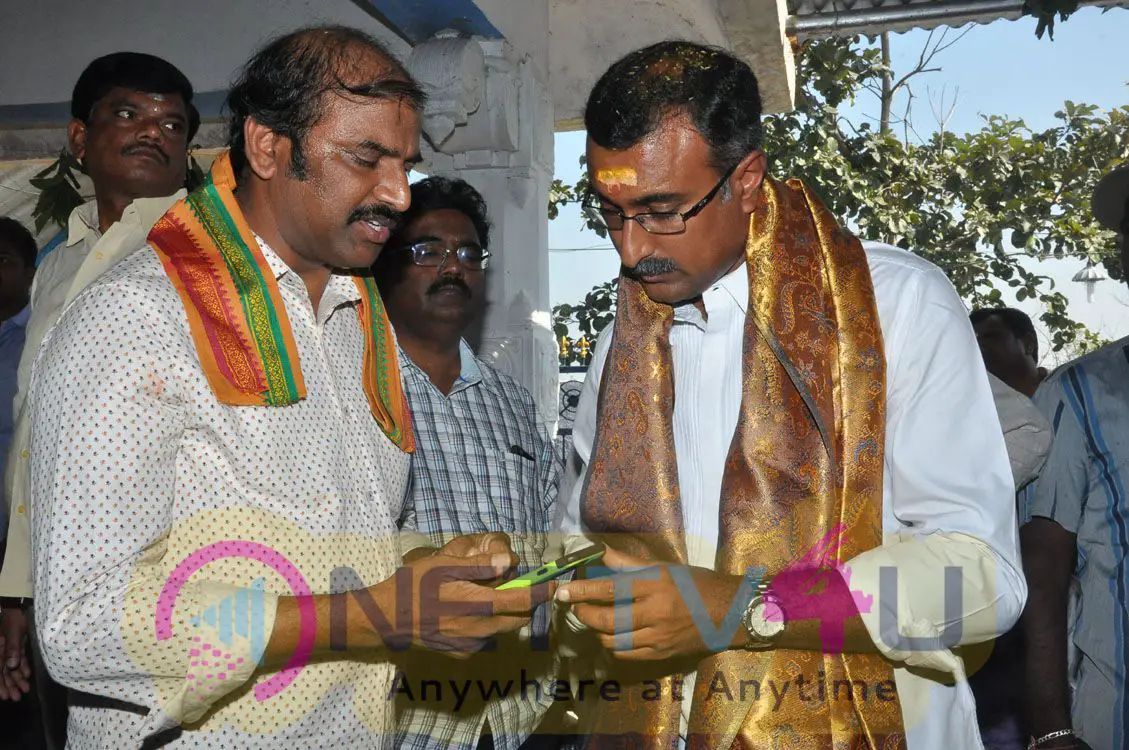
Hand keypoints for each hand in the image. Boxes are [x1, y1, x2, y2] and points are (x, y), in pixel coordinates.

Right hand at [0, 607, 30, 699]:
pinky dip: (23, 667)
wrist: (17, 606)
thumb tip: (11, 666)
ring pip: (12, 668)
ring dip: (18, 679)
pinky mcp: (17, 645)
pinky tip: (27, 675)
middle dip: (10, 685)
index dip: (1, 685)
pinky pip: (19, 659)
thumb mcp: (13, 634)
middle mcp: (1, 653)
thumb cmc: (14, 618)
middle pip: (4, 672)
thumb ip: (12, 650)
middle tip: (17, 698)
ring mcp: (9, 649)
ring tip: (25, 690)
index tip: (4, 696)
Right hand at [382, 536, 553, 657]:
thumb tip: (508, 561)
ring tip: (485, 596)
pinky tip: (467, 612)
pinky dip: (487, 624)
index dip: (543, 591)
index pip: (524, 600)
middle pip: (519, 618)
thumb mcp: (444, 566)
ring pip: (503, 628)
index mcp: (479, 604)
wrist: (387, 619)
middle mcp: (480, 629)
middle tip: (515, 585)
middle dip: (525, 602)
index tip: (554, 583)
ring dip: (505, 613)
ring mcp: (471, 644)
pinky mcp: (462, 652)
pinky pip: (485, 637)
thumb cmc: (414, 586)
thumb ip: (479, 565)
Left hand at [555, 548, 748, 660]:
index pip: (610, 589)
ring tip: (592, 618)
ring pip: (613, 639)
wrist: (731, 612)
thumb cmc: (697, 583)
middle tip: (573, 604)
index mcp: (656, 584)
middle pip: (607, 619)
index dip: (582, 590)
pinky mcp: (662, 654)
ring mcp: (659, 637)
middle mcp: (656, 612)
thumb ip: (629, 563)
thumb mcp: (665, 567)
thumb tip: (599, 551)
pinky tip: (611, 634)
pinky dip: (612, 644)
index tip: (561, 590)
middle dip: (583, 612)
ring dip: (596, 629)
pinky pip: (626, 654)